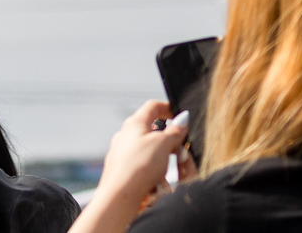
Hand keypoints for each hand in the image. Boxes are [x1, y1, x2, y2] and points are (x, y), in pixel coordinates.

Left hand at [73, 102, 188, 232]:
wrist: (118, 196)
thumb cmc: (138, 166)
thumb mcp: (163, 145)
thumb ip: (174, 132)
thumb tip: (182, 118)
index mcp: (135, 123)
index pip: (153, 106)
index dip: (168, 108)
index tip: (179, 116)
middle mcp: (126, 135)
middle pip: (152, 132)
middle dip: (169, 144)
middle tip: (179, 153)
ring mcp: (123, 152)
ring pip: (149, 153)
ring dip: (162, 163)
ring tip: (167, 176)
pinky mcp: (122, 170)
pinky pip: (143, 169)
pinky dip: (153, 175)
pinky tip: (157, 186)